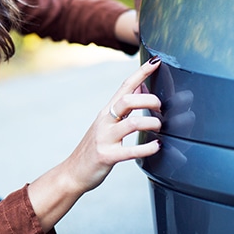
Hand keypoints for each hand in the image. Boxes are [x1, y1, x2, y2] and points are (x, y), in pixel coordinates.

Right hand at [26, 56, 161, 231]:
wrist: (73, 172)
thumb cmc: (95, 147)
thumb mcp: (107, 123)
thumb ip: (123, 107)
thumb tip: (142, 87)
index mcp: (107, 111)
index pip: (125, 86)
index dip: (141, 73)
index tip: (157, 61)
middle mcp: (104, 121)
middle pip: (127, 100)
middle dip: (149, 99)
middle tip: (161, 107)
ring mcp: (105, 138)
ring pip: (131, 123)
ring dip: (151, 123)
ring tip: (160, 127)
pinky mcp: (107, 156)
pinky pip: (130, 151)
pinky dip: (147, 148)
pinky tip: (157, 147)